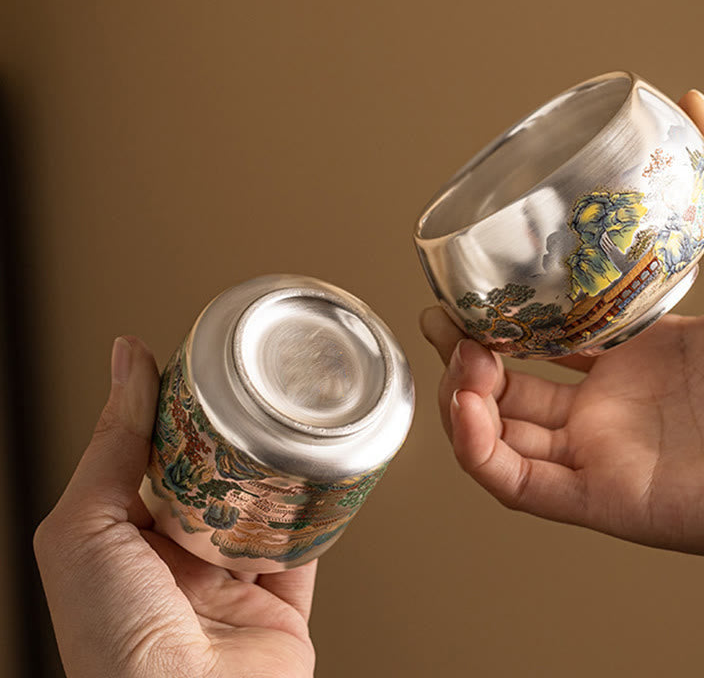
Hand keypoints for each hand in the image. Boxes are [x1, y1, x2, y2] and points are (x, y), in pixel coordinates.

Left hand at [34, 337, 315, 677]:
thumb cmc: (117, 642)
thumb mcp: (84, 528)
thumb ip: (109, 446)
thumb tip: (126, 361)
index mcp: (122, 550)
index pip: (148, 463)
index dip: (169, 415)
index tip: (194, 369)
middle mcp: (174, 568)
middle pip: (209, 483)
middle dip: (227, 440)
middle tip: (247, 392)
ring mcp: (229, 588)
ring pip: (258, 511)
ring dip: (273, 472)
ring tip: (286, 425)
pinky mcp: (280, 606)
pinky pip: (303, 547)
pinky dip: (314, 513)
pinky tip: (319, 477)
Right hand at [421, 90, 703, 567]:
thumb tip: (694, 106)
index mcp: (642, 356)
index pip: (549, 341)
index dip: (503, 316)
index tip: (469, 285)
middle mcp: (614, 407)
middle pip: (511, 389)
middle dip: (464, 354)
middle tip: (440, 317)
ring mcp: (605, 454)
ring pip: (501, 437)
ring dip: (463, 398)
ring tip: (461, 356)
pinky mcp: (607, 498)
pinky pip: (518, 484)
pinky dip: (478, 450)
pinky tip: (467, 406)